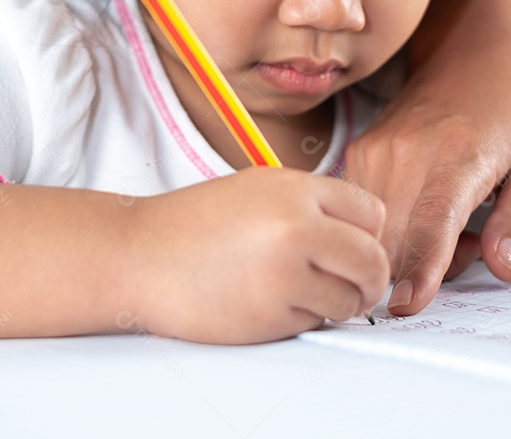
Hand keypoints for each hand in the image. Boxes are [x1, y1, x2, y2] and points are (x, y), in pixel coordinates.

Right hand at [128, 166, 388, 343]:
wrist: (137, 257)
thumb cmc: (192, 226)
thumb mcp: (256, 190)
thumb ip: (309, 204)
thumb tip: (360, 234)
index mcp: (295, 188)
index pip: (371, 213)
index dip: (369, 236)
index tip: (357, 249)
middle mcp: (296, 225)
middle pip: (373, 260)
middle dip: (369, 280)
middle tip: (356, 288)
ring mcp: (285, 272)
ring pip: (349, 299)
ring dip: (335, 304)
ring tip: (299, 293)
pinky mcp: (271, 313)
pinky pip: (314, 323)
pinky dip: (301, 319)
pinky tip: (266, 303)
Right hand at [344, 44, 510, 317]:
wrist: (467, 49)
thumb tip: (501, 269)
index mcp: (459, 153)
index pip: (432, 221)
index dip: (421, 268)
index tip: (408, 305)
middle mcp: (406, 152)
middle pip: (396, 238)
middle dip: (426, 267)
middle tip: (473, 244)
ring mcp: (375, 151)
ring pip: (377, 230)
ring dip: (411, 248)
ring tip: (456, 219)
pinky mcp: (359, 153)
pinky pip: (367, 213)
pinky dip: (395, 228)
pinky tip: (427, 207)